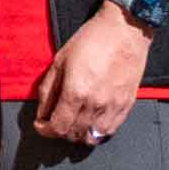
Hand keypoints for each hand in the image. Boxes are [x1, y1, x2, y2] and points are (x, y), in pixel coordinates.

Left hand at [32, 6, 148, 145]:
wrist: (125, 31)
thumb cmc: (91, 41)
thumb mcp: (59, 61)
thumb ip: (48, 90)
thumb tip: (41, 112)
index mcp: (76, 92)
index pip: (58, 127)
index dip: (45, 130)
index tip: (41, 124)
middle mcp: (96, 104)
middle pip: (73, 135)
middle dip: (59, 132)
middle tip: (54, 121)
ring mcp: (114, 107)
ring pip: (92, 138)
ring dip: (78, 135)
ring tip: (72, 123)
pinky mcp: (127, 105)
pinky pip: (110, 131)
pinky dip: (97, 132)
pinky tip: (90, 121)